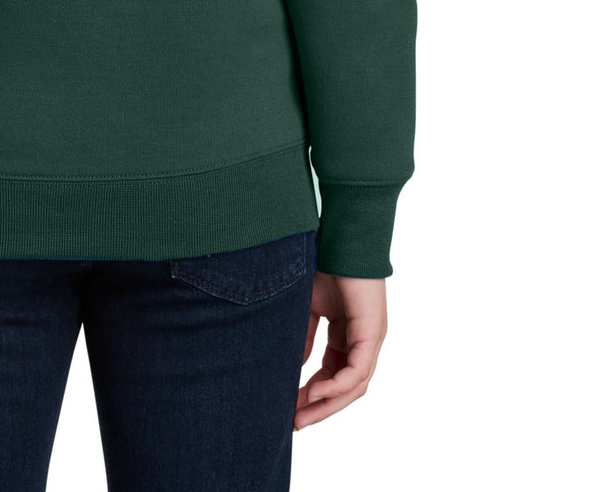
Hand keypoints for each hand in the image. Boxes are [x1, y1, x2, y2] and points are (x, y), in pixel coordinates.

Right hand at [294, 272, 387, 429]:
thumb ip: (305, 337)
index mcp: (348, 335)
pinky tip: (314, 392)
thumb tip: (297, 368)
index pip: (333, 375)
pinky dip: (336, 386)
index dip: (312, 393)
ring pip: (353, 386)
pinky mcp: (373, 333)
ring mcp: (371, 339)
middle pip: (345, 388)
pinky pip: (357, 371)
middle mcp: (363, 341)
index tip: (289, 408)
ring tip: (301, 416)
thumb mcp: (308, 308)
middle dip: (319, 407)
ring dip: (327, 404)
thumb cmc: (323, 264)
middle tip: (294, 423)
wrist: (337, 237)